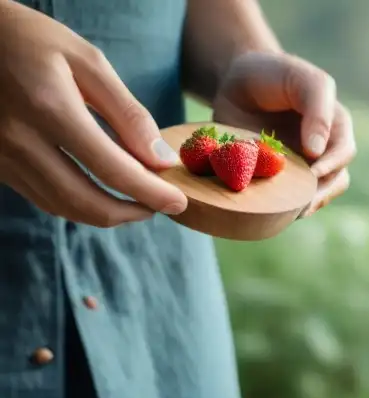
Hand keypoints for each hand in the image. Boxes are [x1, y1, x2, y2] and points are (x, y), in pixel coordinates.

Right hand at [0, 1, 186, 226]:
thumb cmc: (29, 40)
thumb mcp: (86, 61)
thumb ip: (127, 113)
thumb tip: (161, 161)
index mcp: (50, 109)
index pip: (113, 170)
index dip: (152, 193)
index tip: (178, 202)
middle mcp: (21, 139)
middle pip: (88, 202)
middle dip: (132, 212)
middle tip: (160, 206)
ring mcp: (3, 156)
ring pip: (65, 208)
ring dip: (107, 215)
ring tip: (137, 203)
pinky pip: (44, 199)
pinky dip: (78, 205)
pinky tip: (100, 193)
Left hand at [212, 51, 354, 215]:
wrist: (238, 82)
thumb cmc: (272, 74)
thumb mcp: (299, 79)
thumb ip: (317, 108)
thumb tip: (317, 151)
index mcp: (336, 125)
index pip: (344, 151)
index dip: (332, 164)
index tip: (313, 172)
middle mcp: (325, 149)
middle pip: (336, 179)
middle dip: (321, 193)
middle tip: (302, 204)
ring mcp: (305, 166)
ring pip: (318, 194)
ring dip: (308, 204)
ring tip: (292, 213)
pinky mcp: (283, 177)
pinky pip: (291, 197)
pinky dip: (285, 205)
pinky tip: (275, 211)